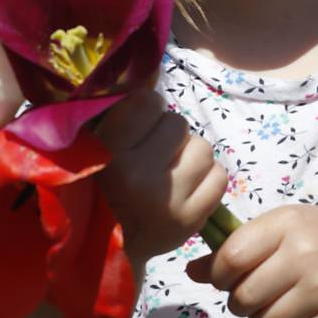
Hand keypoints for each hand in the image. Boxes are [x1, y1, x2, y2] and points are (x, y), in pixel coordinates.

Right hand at [96, 89, 228, 265]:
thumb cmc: (101, 186)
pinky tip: (187, 190)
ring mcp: (167, 200)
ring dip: (192, 157)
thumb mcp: (97, 144)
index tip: (138, 129)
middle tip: (154, 157)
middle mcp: (138, 175)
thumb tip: (154, 69)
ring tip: (171, 174)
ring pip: (204, 148)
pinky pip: (220, 177)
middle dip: (171, 137)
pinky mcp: (191, 220)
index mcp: (108, 152)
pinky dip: (208, 179)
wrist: (107, 249)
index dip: (148, 111)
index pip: (149, 102)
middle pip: (179, 124)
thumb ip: (121, 111)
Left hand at [187, 205, 317, 317]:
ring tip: (276, 310)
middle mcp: (305, 254)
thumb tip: (191, 271)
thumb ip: (239, 248)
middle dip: (240, 304)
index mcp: (287, 224)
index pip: (232, 256)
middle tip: (254, 298)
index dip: (221, 274)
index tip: (229, 278)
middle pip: (244, 297)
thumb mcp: (285, 231)